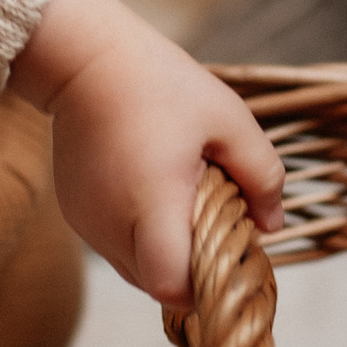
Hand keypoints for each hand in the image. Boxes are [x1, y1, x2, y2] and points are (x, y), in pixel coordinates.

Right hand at [9, 0, 281, 316]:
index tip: (229, 257)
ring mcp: (88, 224)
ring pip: (136, 270)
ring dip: (165, 252)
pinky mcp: (75, 215)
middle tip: (214, 221)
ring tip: (180, 198)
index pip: (172, 286)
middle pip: (158, 286)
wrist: (84, 59)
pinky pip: (115, 246)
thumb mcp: (228, 118)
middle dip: (192, 268)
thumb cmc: (159, 83)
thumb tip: (272, 225)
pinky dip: (139, 235)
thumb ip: (261, 174)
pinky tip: (150, 190)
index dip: (206, 287)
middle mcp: (112, 225)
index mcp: (153, 203)